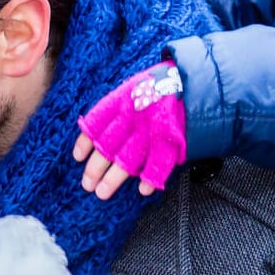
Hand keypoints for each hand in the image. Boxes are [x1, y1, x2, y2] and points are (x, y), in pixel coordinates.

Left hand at [74, 62, 187, 200]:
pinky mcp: (172, 139)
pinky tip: (142, 189)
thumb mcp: (135, 88)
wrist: (196, 81)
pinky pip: (159, 162)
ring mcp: (152, 129)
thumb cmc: (161, 87)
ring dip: (114, 178)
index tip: (77, 158)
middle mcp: (134, 116)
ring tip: (102, 192)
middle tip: (87, 185)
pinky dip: (151, 177)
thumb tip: (98, 133)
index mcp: (122, 100)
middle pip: (108, 146)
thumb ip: (119, 108)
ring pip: (128, 159)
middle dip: (95, 168)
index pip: (96, 122)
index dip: (85, 142)